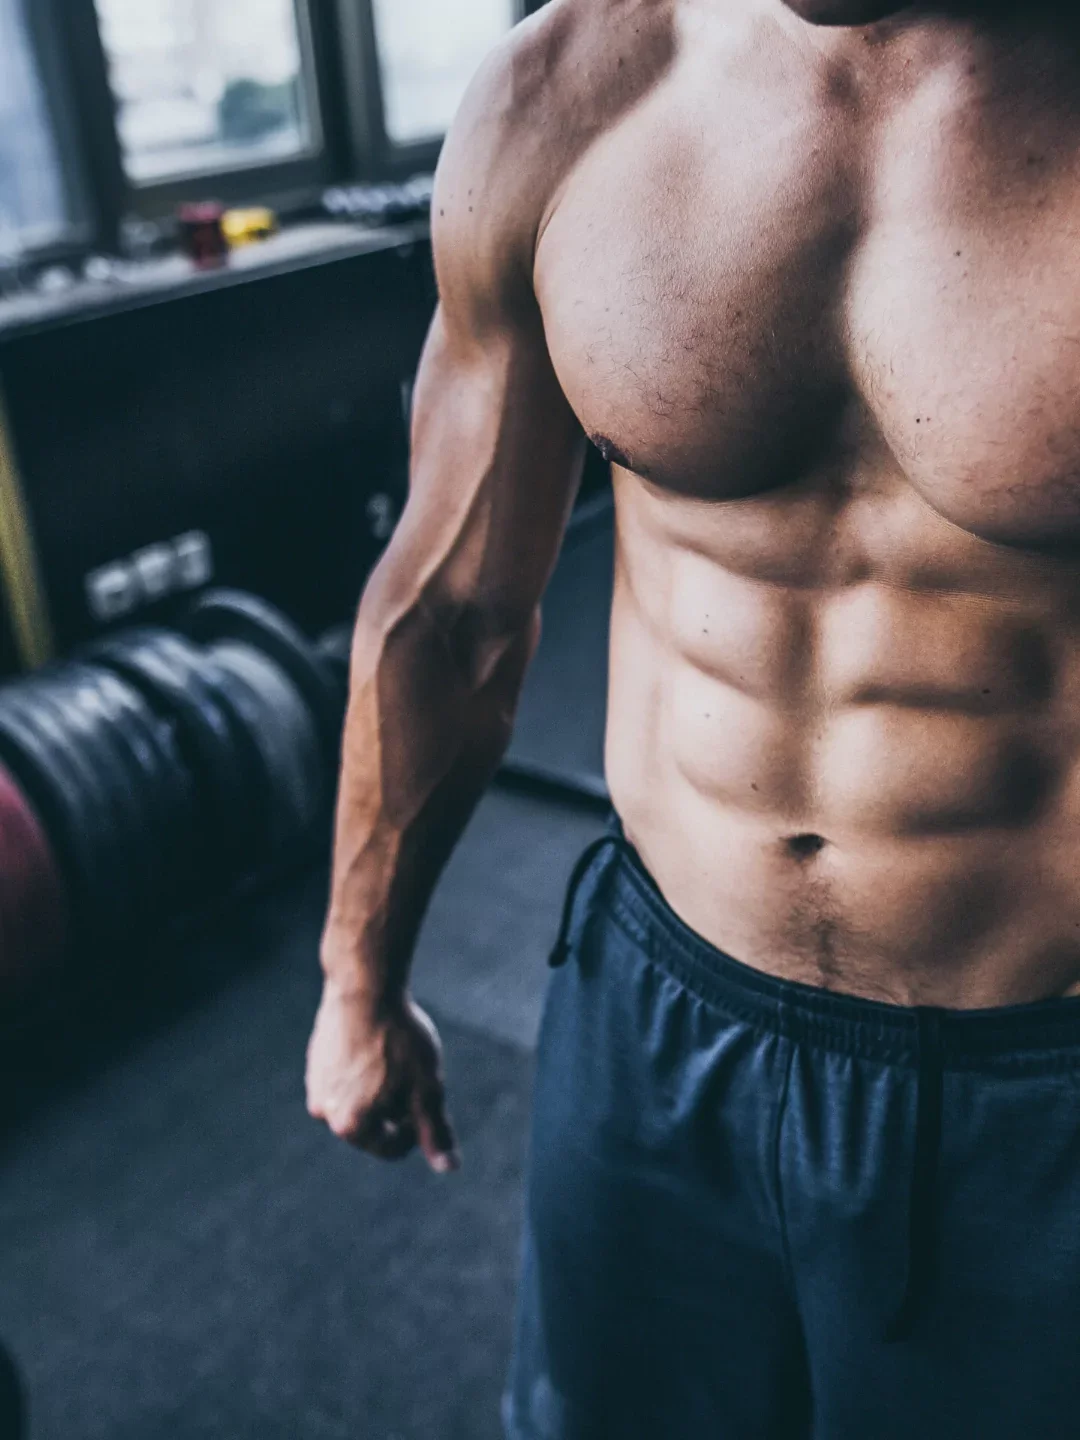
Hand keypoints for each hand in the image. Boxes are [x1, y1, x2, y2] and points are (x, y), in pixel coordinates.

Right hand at [306, 982, 460, 1172]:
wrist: (364, 986)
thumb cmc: (400, 1039)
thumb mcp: (427, 1088)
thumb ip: (435, 1131)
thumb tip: (450, 1169)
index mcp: (351, 1126)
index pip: (393, 1147)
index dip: (418, 1125)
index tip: (426, 1092)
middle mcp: (324, 1112)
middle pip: (374, 1125)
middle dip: (395, 1106)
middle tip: (410, 1070)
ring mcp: (315, 1085)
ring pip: (359, 1101)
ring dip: (378, 1088)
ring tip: (391, 1054)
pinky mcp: (314, 1061)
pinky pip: (345, 1078)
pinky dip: (362, 1070)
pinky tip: (375, 1043)